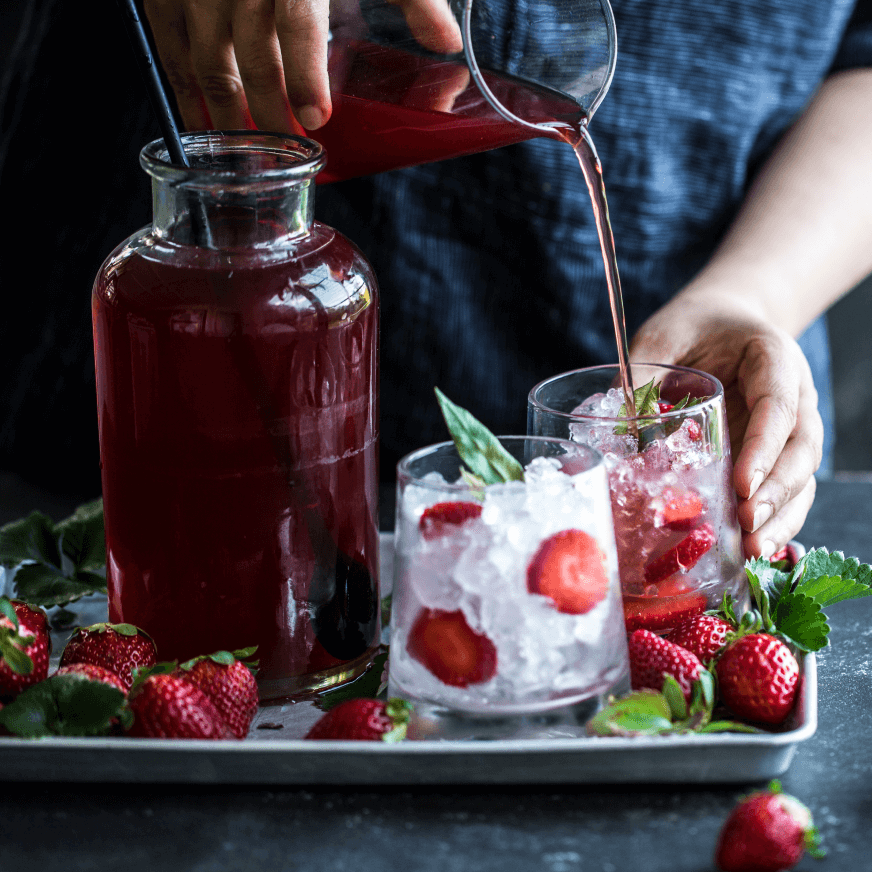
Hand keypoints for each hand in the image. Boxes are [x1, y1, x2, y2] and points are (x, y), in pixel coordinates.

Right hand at [143, 0, 462, 132]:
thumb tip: (446, 40)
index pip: (296, 22)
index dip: (304, 73)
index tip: (317, 118)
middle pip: (248, 53)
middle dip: (267, 111)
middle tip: (286, 151)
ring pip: (203, 57)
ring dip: (222, 112)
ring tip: (244, 151)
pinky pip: (166, 43)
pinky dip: (181, 88)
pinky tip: (198, 122)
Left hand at [629, 292, 823, 558]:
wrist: (723, 321)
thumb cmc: (692, 327)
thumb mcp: (661, 338)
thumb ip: (642, 378)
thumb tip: (613, 434)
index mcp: (772, 358)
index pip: (777, 405)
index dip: (762, 447)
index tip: (740, 485)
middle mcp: (794, 395)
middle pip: (801, 448)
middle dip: (776, 491)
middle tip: (745, 524)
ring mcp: (791, 427)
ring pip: (803, 475)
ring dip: (781, 515)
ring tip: (752, 550)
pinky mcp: (777, 452)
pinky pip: (788, 489)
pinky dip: (776, 519)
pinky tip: (753, 548)